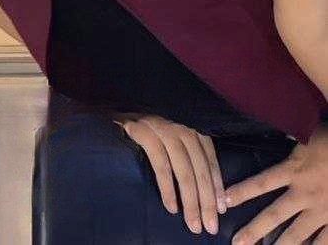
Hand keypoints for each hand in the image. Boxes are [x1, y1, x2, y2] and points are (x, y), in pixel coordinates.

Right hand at [113, 113, 226, 235]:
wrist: (116, 112)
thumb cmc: (147, 129)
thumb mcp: (172, 138)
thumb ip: (188, 156)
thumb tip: (208, 191)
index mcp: (191, 126)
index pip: (209, 159)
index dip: (216, 185)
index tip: (221, 210)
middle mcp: (180, 125)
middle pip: (199, 167)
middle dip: (206, 199)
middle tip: (210, 226)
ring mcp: (162, 127)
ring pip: (183, 168)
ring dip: (190, 199)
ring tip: (193, 223)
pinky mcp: (143, 131)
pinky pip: (160, 164)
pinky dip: (167, 187)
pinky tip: (171, 206)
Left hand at [224, 122, 327, 243]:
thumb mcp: (311, 133)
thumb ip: (293, 138)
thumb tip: (276, 131)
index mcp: (296, 170)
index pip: (262, 183)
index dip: (241, 192)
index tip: (222, 201)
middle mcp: (305, 194)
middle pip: (274, 216)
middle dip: (254, 231)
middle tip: (236, 244)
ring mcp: (322, 212)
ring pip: (297, 235)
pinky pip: (324, 242)